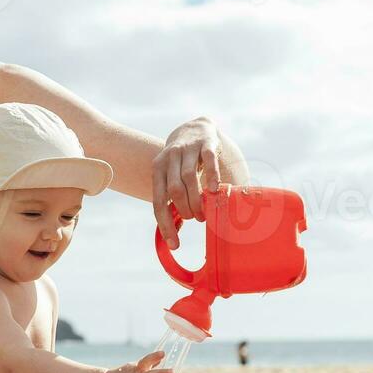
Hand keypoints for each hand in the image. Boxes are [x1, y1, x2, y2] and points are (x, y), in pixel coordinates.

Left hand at [153, 116, 222, 248]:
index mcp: (158, 170)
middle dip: (184, 210)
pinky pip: (208, 159)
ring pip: (189, 177)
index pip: (159, 201)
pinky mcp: (205, 143)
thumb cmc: (183, 161)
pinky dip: (211, 175)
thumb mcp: (172, 176)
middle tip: (196, 219)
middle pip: (174, 190)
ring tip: (204, 213)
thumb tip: (174, 230)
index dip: (165, 225)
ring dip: (196, 199)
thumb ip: (173, 199)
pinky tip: (214, 190)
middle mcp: (169, 158)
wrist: (195, 128)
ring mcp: (187, 149)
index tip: (175, 244)